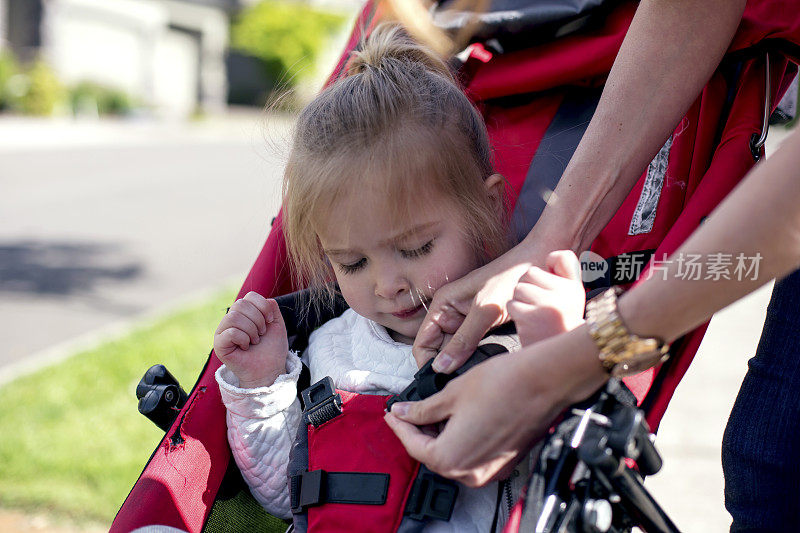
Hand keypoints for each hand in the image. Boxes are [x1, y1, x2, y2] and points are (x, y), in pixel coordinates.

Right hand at [214, 292, 287, 387]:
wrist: (269, 369)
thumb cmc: (272, 348)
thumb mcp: (276, 323)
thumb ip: (271, 307)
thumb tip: (264, 299)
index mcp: (244, 312)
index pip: (250, 296)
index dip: (263, 307)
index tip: (270, 321)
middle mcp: (231, 319)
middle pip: (241, 304)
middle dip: (258, 320)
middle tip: (261, 334)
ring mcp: (223, 331)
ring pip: (234, 317)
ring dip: (251, 330)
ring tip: (254, 341)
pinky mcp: (219, 344)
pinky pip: (230, 332)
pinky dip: (243, 339)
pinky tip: (245, 347)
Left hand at [387, 325, 607, 486]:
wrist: (545, 382)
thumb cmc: (503, 383)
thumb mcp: (452, 393)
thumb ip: (423, 409)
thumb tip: (405, 412)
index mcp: (451, 458)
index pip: (414, 445)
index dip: (400, 426)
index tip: (393, 413)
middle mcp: (470, 472)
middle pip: (433, 455)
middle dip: (419, 432)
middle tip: (409, 410)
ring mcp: (490, 470)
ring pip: (453, 458)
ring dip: (439, 436)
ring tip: (432, 411)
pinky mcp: (504, 462)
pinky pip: (473, 456)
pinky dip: (460, 440)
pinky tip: (457, 418)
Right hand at [412, 239, 555, 372]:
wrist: (538, 266)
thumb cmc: (511, 278)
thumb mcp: (485, 310)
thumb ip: (464, 339)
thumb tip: (441, 366)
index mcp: (443, 305)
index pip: (422, 342)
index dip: (427, 362)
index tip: (439, 381)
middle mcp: (451, 314)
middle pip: (438, 350)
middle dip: (446, 366)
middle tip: (460, 380)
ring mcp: (467, 322)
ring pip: (456, 352)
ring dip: (463, 364)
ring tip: (475, 373)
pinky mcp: (483, 328)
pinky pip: (473, 349)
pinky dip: (477, 358)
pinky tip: (488, 364)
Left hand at [508, 250, 585, 345]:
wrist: (558, 360)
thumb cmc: (559, 324)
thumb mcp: (571, 298)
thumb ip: (566, 273)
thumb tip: (552, 255)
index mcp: (576, 287)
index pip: (560, 257)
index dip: (551, 264)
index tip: (551, 280)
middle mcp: (566, 293)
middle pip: (529, 274)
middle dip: (528, 289)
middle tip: (539, 308)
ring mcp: (549, 304)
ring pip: (518, 289)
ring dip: (520, 302)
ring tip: (534, 316)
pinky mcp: (532, 316)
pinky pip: (512, 304)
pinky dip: (516, 314)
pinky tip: (529, 324)